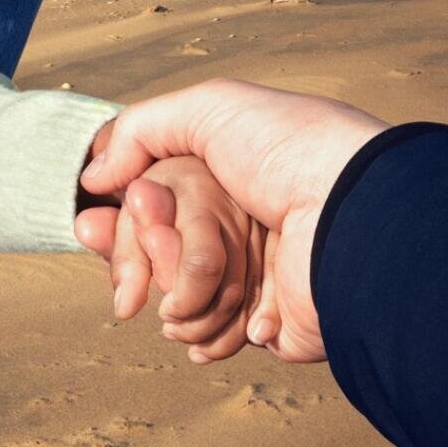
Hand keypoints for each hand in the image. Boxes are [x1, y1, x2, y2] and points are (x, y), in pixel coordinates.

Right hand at [79, 79, 386, 361]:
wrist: (355, 215)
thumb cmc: (292, 149)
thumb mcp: (212, 107)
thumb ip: (142, 129)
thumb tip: (95, 177)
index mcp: (226, 180)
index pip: (150, 203)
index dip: (118, 218)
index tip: (92, 223)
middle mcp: (238, 228)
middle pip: (155, 254)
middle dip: (133, 258)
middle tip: (124, 265)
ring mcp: (253, 279)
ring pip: (176, 302)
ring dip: (170, 295)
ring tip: (175, 295)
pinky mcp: (270, 324)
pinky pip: (212, 339)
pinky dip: (199, 333)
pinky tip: (190, 322)